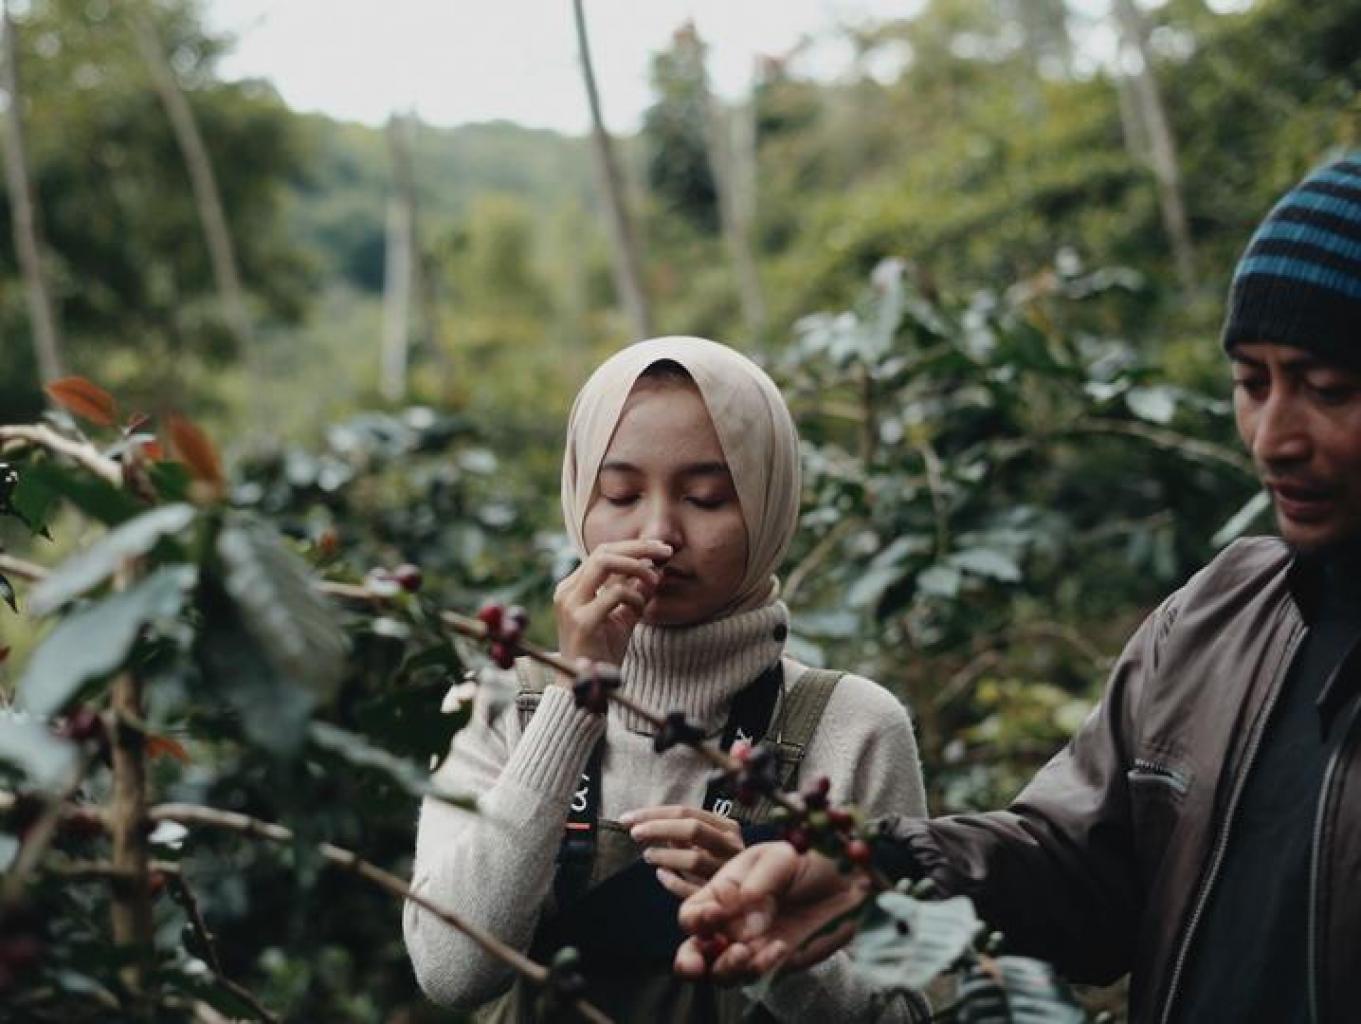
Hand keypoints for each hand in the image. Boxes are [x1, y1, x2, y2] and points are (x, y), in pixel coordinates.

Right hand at [554, 539, 671, 665]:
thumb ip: (636, 592)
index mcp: (573, 587)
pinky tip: (641, 609)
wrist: (586, 685)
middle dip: (638, 547)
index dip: (633, 547)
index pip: (602, 553)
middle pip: (603, 551)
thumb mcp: (623, 616)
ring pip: (604, 563)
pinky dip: (635, 596)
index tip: (660, 549)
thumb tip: (656, 568)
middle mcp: (567, 591)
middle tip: (666, 551)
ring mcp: (571, 605)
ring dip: (637, 566)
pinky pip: (614, 593)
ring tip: (655, 579)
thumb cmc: (603, 651)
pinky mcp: (582, 621)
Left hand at [620, 805, 744, 898]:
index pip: (687, 812)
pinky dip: (673, 881)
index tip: (628, 818)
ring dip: (665, 856)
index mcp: (728, 827)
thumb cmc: (723, 862)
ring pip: (693, 859)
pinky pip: (692, 889)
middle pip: (692, 829)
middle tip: (634, 833)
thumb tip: (648, 823)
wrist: (755, 896)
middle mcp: (732, 846)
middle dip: (658, 828)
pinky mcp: (723, 896)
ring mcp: (728, 872)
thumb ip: (685, 831)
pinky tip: (661, 875)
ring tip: (647, 855)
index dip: (654, 813)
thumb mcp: (710, 841)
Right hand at [673, 842, 867, 981]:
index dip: (695, 920)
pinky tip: (779, 946)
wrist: (840, 879)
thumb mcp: (776, 858)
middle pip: (693, 955)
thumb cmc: (801, 861)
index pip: (691, 916)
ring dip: (727, 968)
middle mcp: (729, 927)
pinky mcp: (775, 964)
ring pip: (723, 975)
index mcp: (720, 896)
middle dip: (689, 963)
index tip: (715, 914)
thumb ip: (756, 886)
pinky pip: (761, 975)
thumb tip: (743, 924)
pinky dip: (764, 965)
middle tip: (697, 965)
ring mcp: (750, 948)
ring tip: (744, 951)